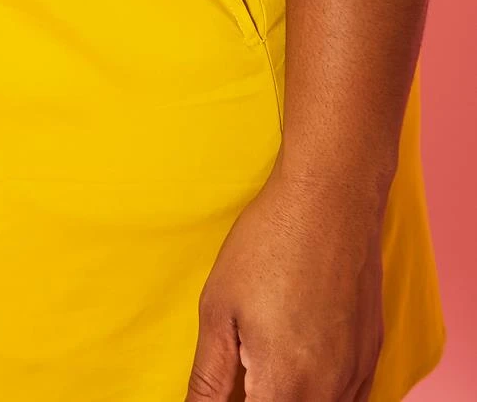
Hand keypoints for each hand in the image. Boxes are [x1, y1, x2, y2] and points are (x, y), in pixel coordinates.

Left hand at [185, 156, 386, 400]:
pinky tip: (298, 369)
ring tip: (265, 366)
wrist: (331, 199)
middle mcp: (329, 394)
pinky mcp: (372, 357)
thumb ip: (208, 379)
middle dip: (260, 399)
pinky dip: (322, 397)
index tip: (224, 390)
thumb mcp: (219, 310)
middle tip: (241, 374)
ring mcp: (357, 377)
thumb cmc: (268, 245)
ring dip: (290, 398)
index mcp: (285, 388)